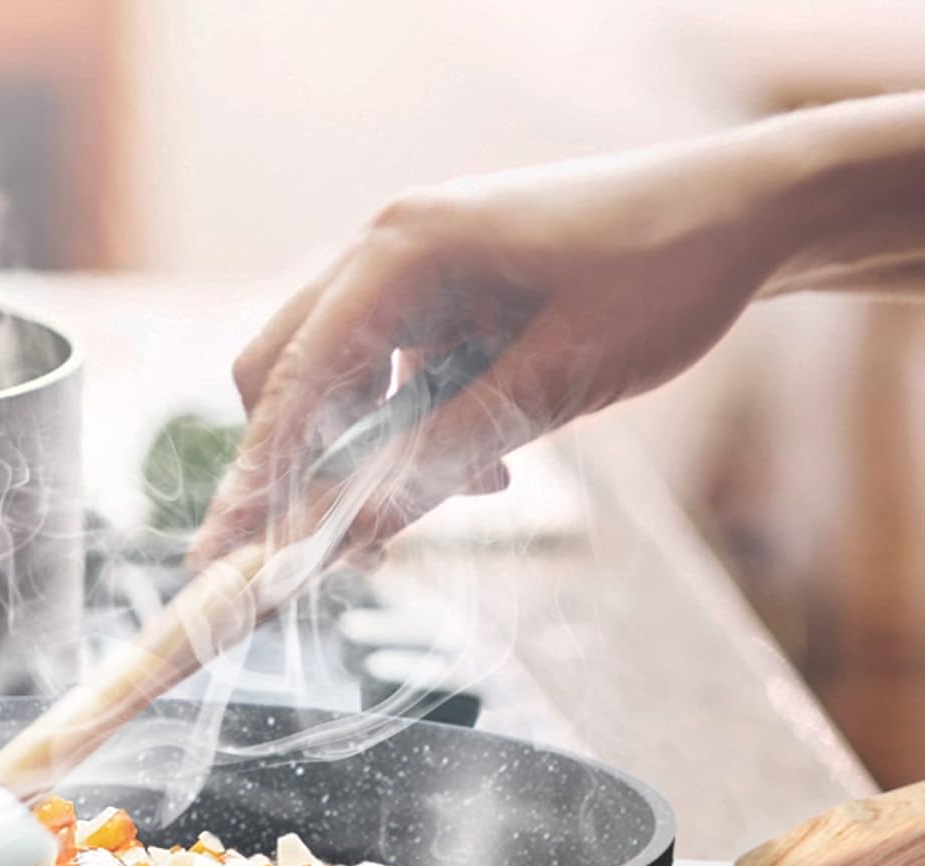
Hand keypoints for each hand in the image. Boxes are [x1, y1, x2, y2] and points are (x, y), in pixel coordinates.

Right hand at [188, 138, 787, 568]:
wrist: (742, 215)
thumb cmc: (663, 277)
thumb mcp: (553, 383)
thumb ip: (440, 456)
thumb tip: (350, 535)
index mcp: (403, 249)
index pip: (294, 376)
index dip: (256, 472)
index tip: (224, 549)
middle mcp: (386, 249)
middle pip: (283, 372)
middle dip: (297, 463)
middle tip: (327, 544)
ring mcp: (408, 272)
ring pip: (332, 382)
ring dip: (366, 453)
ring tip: (468, 489)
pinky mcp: (436, 298)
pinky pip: (385, 379)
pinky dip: (409, 431)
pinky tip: (485, 460)